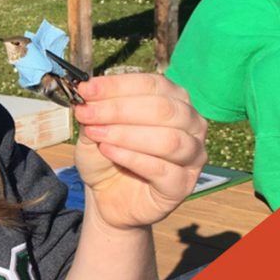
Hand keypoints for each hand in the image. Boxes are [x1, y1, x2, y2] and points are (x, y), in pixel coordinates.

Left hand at [72, 73, 207, 230]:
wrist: (108, 196)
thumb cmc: (107, 155)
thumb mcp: (94, 129)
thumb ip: (95, 112)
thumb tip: (88, 94)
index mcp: (173, 99)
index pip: (151, 84)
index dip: (118, 86)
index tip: (87, 90)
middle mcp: (190, 123)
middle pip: (162, 109)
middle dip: (119, 109)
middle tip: (87, 113)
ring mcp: (193, 154)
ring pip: (168, 139)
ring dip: (126, 134)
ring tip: (97, 134)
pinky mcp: (184, 184)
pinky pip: (162, 169)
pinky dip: (132, 158)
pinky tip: (109, 151)